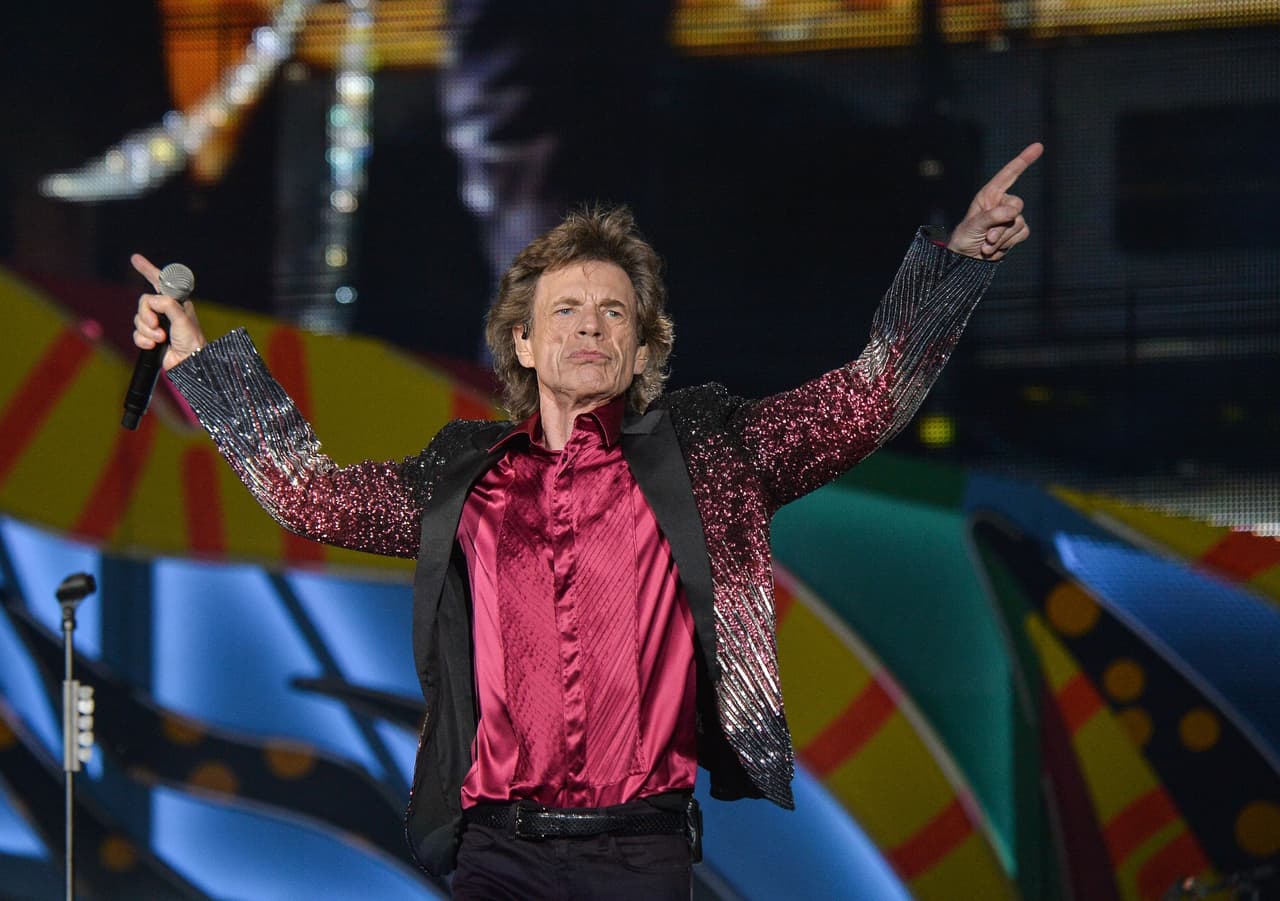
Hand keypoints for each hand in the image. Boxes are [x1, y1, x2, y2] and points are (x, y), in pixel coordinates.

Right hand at [131, 253, 205, 370]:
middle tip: (157, 325)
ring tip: (161, 338)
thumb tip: (152, 301)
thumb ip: (167, 304)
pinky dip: (144, 340)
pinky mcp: (150, 337)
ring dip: (148, 331)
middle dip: (147, 315)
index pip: (159, 282)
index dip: (147, 269)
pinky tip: (155, 345)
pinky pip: (137, 334)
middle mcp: (165, 311)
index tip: (135, 259)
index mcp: (175, 302)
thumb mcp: (181, 317)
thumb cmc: (191, 340)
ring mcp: (157, 324)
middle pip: (143, 302)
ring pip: (138, 319)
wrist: (189, 363)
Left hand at [947, 142, 1042, 260]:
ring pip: (1019, 223)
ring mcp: (1010, 218)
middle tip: (986, 237)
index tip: (1039, 146)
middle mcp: (1001, 203)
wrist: (966, 260)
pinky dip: (1008, 244)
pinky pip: (1023, 234)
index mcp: (989, 195)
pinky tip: (994, 249)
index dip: (1024, 160)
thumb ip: (992, 216)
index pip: (1009, 174)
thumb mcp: (973, 226)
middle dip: (1002, 224)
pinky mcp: (1016, 232)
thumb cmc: (964, 238)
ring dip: (1002, 238)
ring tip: (986, 245)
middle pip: (1017, 205)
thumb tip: (1014, 212)